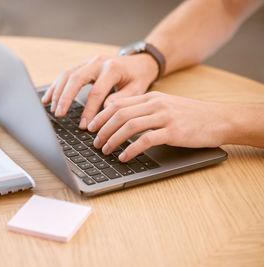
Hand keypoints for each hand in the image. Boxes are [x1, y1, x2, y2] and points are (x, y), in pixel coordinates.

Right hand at [41, 54, 158, 128]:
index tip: (84, 125)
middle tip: (59, 114)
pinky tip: (48, 98)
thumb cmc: (138, 77)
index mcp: (112, 69)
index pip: (96, 91)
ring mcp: (89, 61)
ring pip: (68, 74)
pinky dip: (56, 86)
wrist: (139, 62)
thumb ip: (121, 99)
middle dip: (65, 98)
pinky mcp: (83, 64)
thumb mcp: (137, 90)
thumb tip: (104, 110)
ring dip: (58, 92)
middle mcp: (98, 62)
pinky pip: (66, 74)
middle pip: (76, 79)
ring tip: (53, 109)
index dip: (88, 110)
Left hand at [88, 91, 231, 161]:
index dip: (101, 116)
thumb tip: (120, 119)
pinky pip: (146, 140)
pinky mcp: (173, 132)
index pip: (118, 104)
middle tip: (95, 142)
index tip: (90, 127)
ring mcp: (164, 117)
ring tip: (105, 150)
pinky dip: (131, 150)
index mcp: (151, 97)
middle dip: (102, 129)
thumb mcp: (165, 106)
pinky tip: (124, 157)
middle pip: (119, 114)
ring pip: (129, 126)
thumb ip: (144, 110)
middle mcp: (155, 104)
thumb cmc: (191, 115)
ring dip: (113, 139)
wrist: (220, 119)